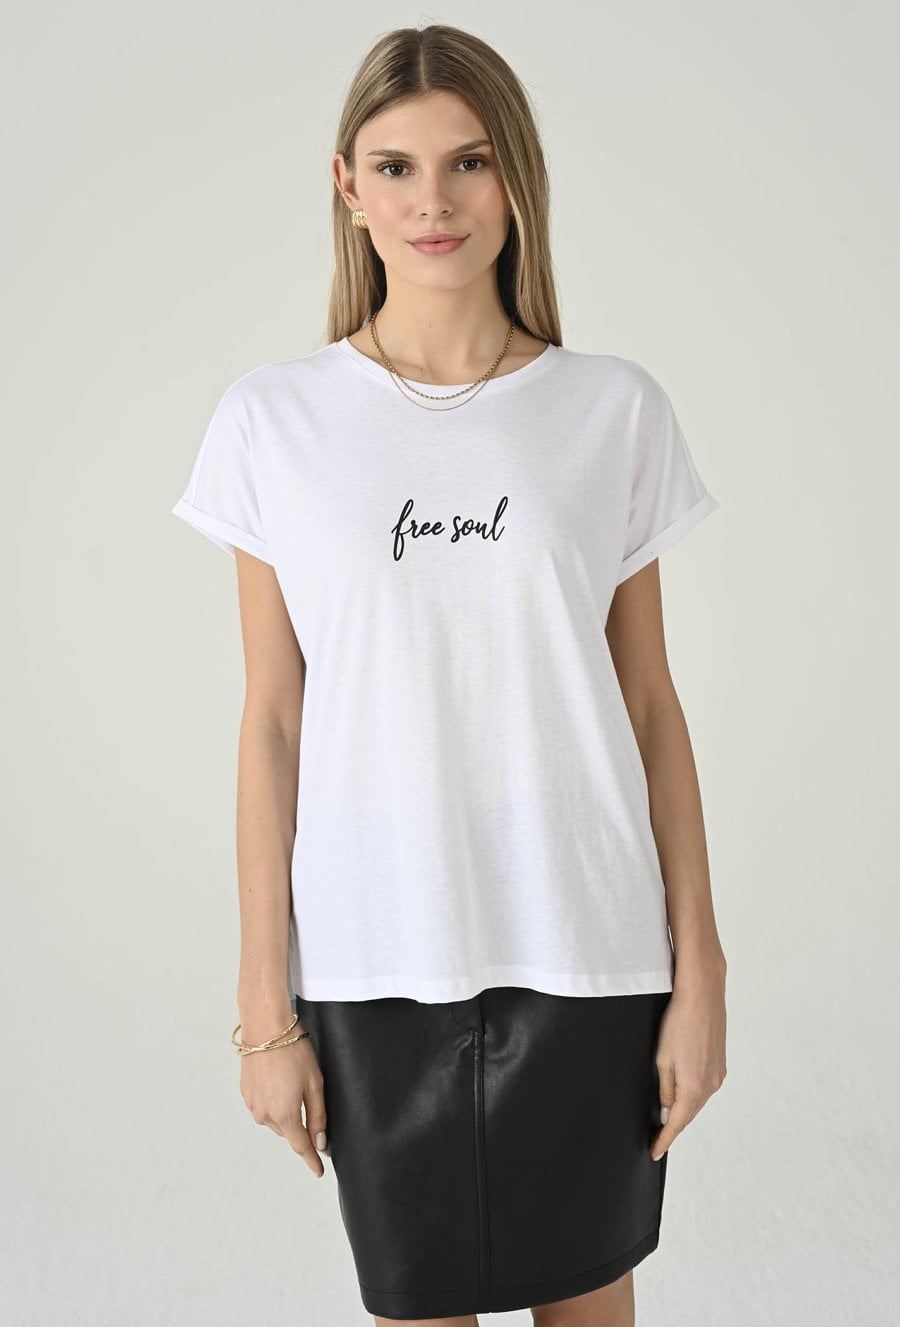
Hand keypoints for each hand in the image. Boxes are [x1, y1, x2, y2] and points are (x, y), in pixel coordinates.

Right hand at [239, 1017, 329, 1177]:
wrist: (266, 1027)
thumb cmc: (293, 1051)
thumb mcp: (315, 1083)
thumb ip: (318, 1116)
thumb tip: (320, 1143)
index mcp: (285, 1114)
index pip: (301, 1146)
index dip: (311, 1160)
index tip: (318, 1171)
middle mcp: (265, 1115)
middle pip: (289, 1132)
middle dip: (301, 1126)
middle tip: (310, 1100)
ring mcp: (253, 1105)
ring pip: (275, 1121)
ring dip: (286, 1113)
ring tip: (294, 1085)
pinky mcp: (246, 1094)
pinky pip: (264, 1108)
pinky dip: (274, 1102)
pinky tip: (280, 1083)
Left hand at [650, 969, 726, 1160]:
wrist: (702, 995)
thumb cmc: (679, 1021)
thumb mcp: (663, 1058)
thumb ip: (665, 1088)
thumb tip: (667, 1109)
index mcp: (694, 1087)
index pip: (676, 1123)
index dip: (664, 1139)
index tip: (655, 1151)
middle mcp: (711, 1085)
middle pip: (688, 1115)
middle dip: (673, 1127)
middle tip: (657, 1139)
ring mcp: (718, 1074)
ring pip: (697, 1101)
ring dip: (683, 1110)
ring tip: (667, 1118)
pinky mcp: (720, 1063)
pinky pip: (704, 1088)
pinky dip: (692, 1095)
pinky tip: (682, 1092)